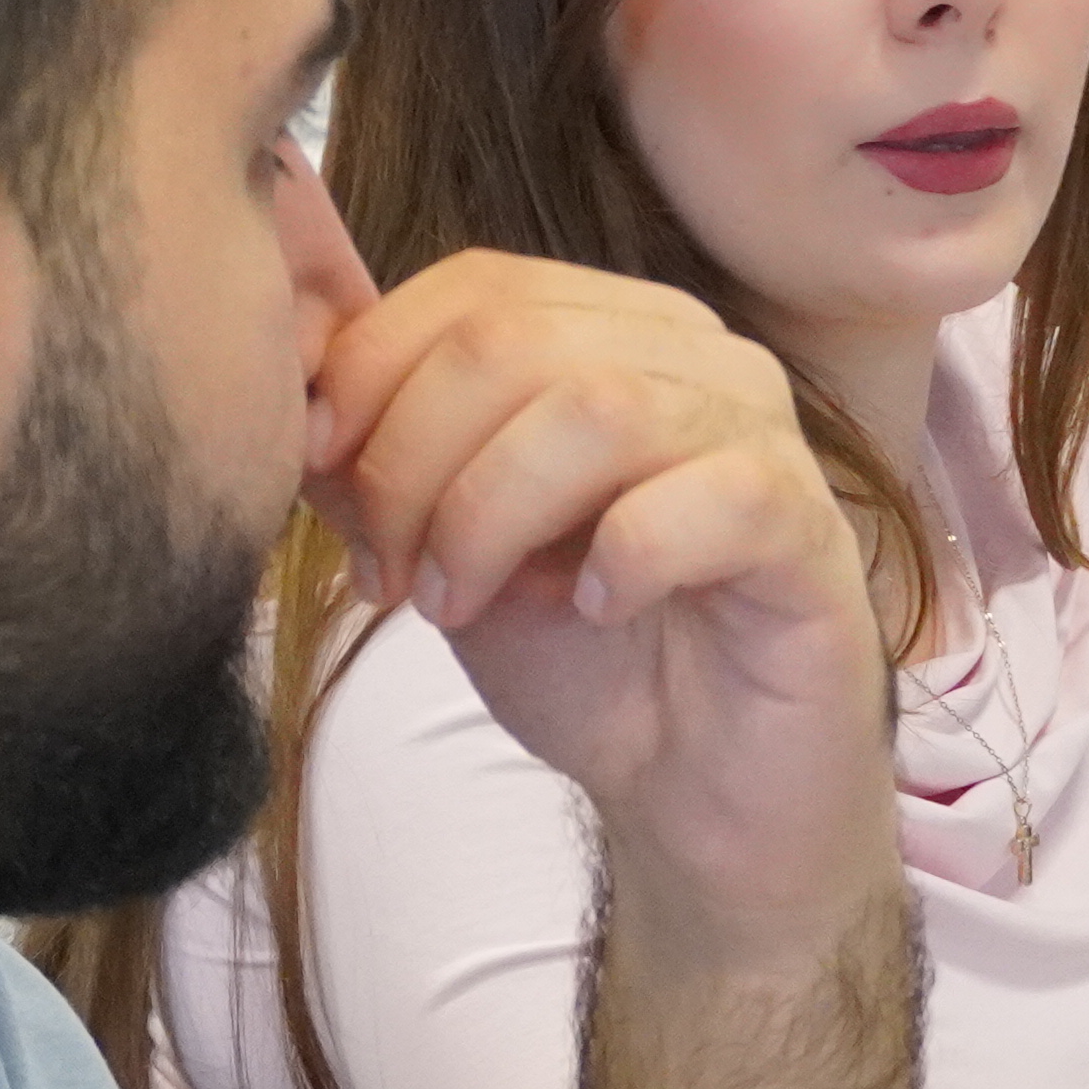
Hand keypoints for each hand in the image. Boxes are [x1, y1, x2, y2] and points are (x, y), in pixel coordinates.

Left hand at [306, 252, 887, 944]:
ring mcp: (761, 438)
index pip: (475, 289)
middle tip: (392, 577)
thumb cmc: (587, 665)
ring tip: (465, 604)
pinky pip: (712, 497)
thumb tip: (281, 369)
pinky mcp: (807, 532)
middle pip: (515, 339)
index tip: (320, 483)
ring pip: (599, 408)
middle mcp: (695, 360)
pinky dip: (624, 555)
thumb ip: (371, 457)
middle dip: (413, 461)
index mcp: (611, 333)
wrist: (696, 800)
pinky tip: (594, 611)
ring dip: (492, 514)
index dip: (371, 374)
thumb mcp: (444, 547)